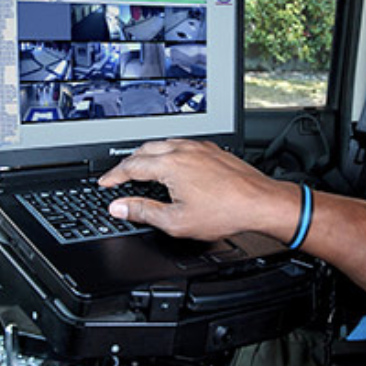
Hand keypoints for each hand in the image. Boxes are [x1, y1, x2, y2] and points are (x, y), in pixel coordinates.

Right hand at [98, 139, 299, 241]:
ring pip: (164, 144)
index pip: (131, 166)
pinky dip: (168, 152)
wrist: (260, 203)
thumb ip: (144, 212)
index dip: (113, 176)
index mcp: (170, 165)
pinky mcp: (213, 150)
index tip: (105, 183)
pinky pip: (182, 144)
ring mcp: (200, 147)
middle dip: (127, 163)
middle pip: (144, 150)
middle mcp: (184, 150)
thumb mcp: (176, 221)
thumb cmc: (225, 212)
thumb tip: (119, 207)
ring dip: (147, 154)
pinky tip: (172, 162)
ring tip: (141, 167)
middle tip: (118, 176)